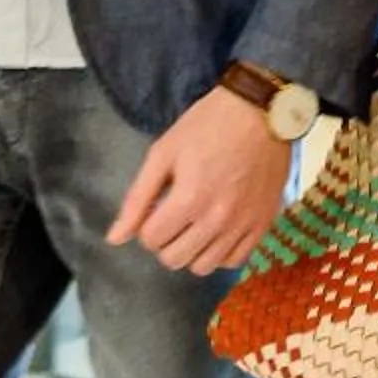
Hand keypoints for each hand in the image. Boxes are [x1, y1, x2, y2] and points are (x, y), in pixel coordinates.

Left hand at [107, 85, 292, 275]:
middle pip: (175, 259)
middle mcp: (217, 220)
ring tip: (194, 224)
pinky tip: (217, 230)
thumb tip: (114, 239)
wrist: (262, 111)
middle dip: (165, 240)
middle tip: (172, 215)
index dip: (146, 224)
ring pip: (204, 267)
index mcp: (189, 199)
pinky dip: (220, 252)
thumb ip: (137, 199)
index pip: (151, 240)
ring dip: (191, 250)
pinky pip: (235, 261)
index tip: (157, 206)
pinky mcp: (263, 224)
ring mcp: (243, 225)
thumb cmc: (208, 125)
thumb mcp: (164, 153)